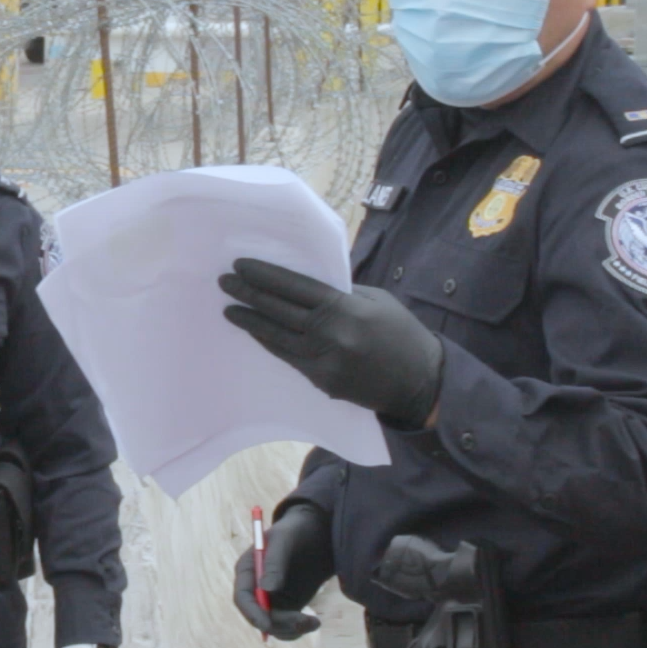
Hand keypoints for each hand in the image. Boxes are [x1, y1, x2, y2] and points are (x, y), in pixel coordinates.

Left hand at [219, 258, 442, 428]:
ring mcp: (324, 361)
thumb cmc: (401, 333)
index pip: (294, 287)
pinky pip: (288, 357)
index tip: (241, 265)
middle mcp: (331, 335)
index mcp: (346, 308)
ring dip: (250, 321)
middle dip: (248, 294)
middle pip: (279, 310)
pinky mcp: (321, 381)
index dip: (265, 275)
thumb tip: (301, 285)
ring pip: (277, 337)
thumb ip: (339, 294)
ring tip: (229, 308)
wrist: (421, 382)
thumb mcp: (376, 301)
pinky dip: (269, 342)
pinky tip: (255, 331)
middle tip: (225, 283)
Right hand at [232, 503, 332, 639]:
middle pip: (258, 616)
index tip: (267, 624)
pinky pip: (287, 626)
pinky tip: (314, 622)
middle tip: (302, 621)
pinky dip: (299, 629)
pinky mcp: (289, 605)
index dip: (252, 613)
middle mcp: (256, 588)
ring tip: (313, 622)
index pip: (242, 598)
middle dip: (278, 623)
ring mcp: (272, 598)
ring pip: (274, 626)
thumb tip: (267, 589)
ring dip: (291, 629)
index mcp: (248, 570)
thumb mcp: (285, 540)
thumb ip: (275, 563)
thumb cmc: (297, 531)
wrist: (318, 533)